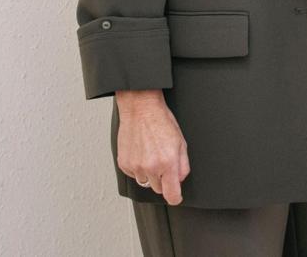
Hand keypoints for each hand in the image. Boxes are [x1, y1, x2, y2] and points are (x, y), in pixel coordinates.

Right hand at [115, 89, 189, 204]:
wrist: (141, 109)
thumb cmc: (161, 121)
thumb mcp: (181, 142)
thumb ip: (183, 165)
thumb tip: (180, 179)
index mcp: (167, 163)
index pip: (171, 194)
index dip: (175, 197)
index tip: (176, 197)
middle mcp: (150, 167)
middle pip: (158, 189)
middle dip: (163, 179)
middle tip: (163, 161)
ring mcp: (135, 166)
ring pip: (145, 182)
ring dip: (149, 173)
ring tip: (151, 154)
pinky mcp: (124, 164)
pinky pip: (133, 174)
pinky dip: (138, 167)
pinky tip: (141, 152)